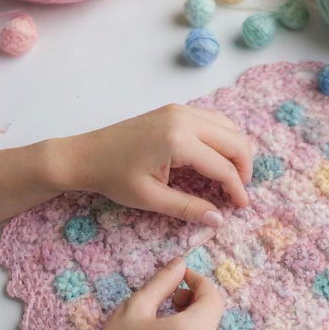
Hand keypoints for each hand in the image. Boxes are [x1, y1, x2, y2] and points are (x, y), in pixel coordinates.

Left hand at [55, 104, 252, 227]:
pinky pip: (212, 119)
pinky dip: (222, 138)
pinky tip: (216, 157)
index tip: (241, 207)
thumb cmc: (113, 177)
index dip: (236, 188)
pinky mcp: (175, 109)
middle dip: (244, 167)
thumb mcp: (151, 199)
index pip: (222, 166)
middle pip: (234, 140)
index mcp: (178, 141)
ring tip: (231, 176)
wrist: (84, 154)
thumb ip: (188, 208)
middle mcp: (184, 118)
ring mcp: (180, 110)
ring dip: (235, 151)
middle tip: (239, 192)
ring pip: (227, 126)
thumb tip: (219, 220)